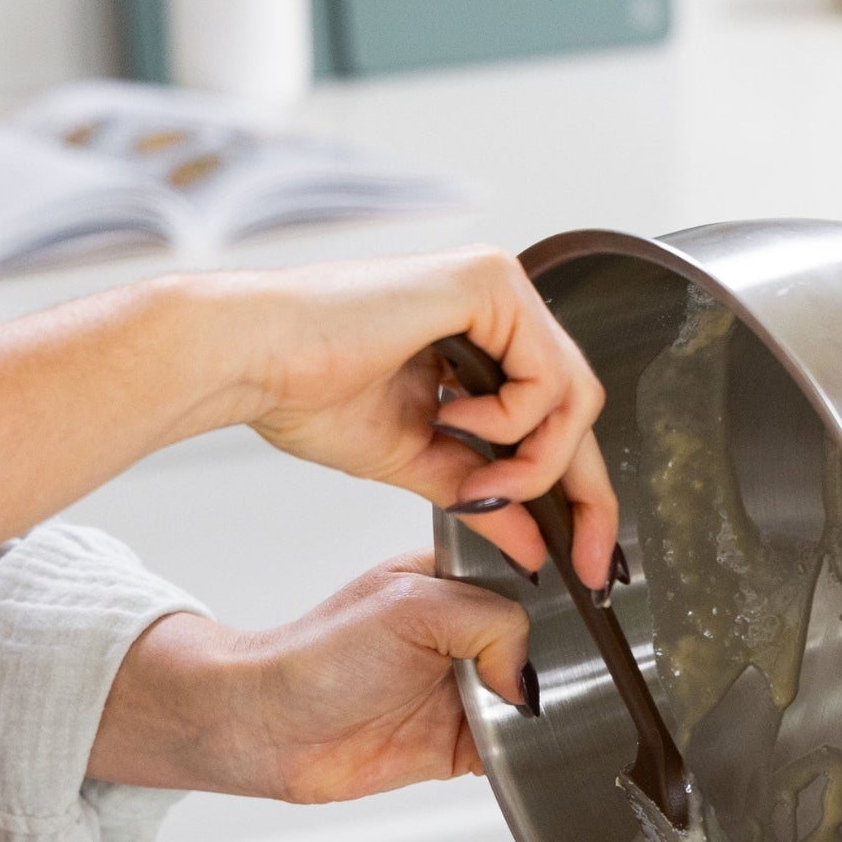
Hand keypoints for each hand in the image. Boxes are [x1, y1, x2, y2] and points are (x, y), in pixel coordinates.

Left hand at [85, 554, 532, 802]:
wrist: (270, 728)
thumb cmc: (320, 655)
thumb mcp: (414, 605)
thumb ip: (491, 622)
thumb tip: (526, 674)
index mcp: (458, 580)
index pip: (532, 580)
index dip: (556, 599)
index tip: (572, 619)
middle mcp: (467, 633)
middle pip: (545, 643)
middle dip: (554, 660)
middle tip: (542, 671)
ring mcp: (466, 687)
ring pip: (536, 697)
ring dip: (537, 709)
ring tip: (517, 708)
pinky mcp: (463, 741)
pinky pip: (516, 747)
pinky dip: (524, 751)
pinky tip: (517, 743)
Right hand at [211, 246, 618, 588]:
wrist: (251, 361)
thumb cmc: (305, 392)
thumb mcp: (420, 463)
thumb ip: (482, 495)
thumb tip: (535, 543)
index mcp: (482, 339)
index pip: (559, 419)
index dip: (585, 496)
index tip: (590, 560)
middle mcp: (499, 305)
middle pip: (580, 407)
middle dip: (586, 494)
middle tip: (582, 556)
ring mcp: (498, 288)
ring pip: (575, 395)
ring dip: (535, 461)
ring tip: (477, 481)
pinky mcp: (488, 281)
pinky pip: (546, 374)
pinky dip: (511, 421)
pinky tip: (453, 419)